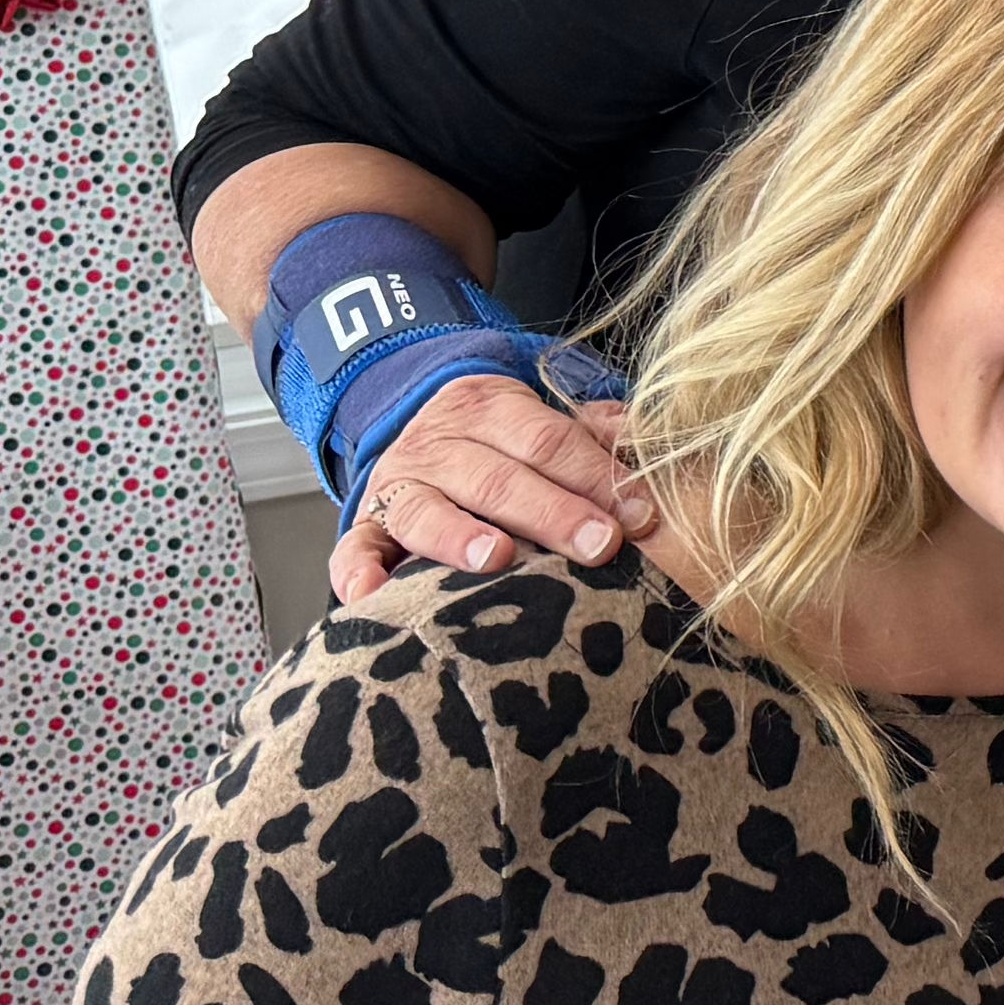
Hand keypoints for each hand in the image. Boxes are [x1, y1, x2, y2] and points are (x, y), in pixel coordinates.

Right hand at [333, 374, 648, 604]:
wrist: (420, 424)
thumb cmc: (505, 441)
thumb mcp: (543, 419)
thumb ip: (594, 432)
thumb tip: (650, 445)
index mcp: (492, 410)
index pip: (549, 440)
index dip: (596, 475)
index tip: (640, 514)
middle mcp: (439, 446)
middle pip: (497, 478)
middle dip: (552, 512)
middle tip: (598, 545)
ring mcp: (398, 488)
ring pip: (426, 509)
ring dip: (459, 534)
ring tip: (495, 558)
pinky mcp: (366, 528)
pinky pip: (353, 549)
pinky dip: (357, 571)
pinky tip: (373, 594)